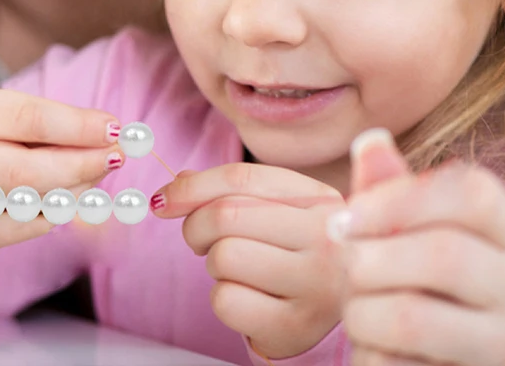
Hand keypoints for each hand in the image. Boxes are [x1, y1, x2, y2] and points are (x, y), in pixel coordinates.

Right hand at [0, 82, 122, 250]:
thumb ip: (46, 119)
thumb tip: (106, 133)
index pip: (28, 119)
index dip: (77, 126)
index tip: (116, 128)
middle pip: (27, 169)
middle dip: (81, 164)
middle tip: (116, 157)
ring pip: (26, 204)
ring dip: (73, 191)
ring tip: (96, 173)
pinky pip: (17, 231)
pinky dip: (50, 215)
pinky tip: (68, 198)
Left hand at [151, 162, 344, 357]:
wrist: (341, 313)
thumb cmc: (298, 250)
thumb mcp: (279, 209)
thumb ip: (232, 189)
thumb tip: (178, 182)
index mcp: (320, 198)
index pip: (241, 178)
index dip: (192, 186)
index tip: (162, 199)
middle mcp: (328, 237)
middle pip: (225, 216)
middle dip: (195, 227)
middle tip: (200, 240)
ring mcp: (317, 284)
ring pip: (223, 257)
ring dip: (215, 265)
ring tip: (240, 270)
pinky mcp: (297, 327)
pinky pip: (226, 301)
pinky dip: (224, 299)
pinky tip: (250, 299)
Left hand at [337, 130, 504, 365]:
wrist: (436, 363)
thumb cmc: (415, 289)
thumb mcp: (405, 235)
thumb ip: (390, 192)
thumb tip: (370, 138)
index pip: (473, 194)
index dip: (397, 199)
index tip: (345, 218)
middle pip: (443, 254)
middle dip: (370, 259)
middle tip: (348, 269)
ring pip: (415, 316)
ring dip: (363, 312)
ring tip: (360, 315)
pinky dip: (373, 355)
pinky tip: (377, 351)